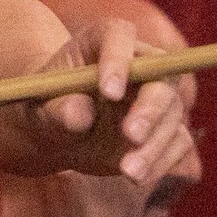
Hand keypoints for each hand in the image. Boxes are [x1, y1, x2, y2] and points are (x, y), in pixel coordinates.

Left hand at [29, 17, 193, 188]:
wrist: (54, 131)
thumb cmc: (44, 108)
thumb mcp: (38, 109)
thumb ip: (57, 110)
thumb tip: (79, 115)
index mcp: (101, 41)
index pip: (118, 37)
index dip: (118, 60)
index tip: (108, 92)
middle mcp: (137, 62)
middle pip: (161, 75)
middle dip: (150, 107)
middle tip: (131, 135)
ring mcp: (155, 95)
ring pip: (172, 113)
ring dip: (154, 145)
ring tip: (128, 172)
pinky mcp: (164, 127)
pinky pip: (177, 141)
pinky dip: (161, 162)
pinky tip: (137, 178)